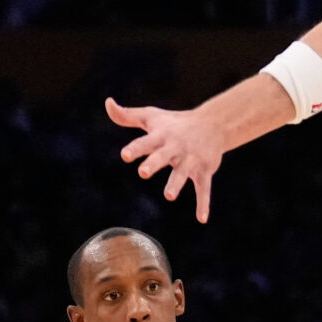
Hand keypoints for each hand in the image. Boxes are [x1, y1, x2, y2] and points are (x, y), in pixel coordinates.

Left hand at [110, 97, 233, 223]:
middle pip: (163, 156)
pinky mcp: (204, 171)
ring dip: (176, 183)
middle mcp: (176, 147)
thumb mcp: (151, 116)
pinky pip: (204, 189)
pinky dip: (204, 204)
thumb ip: (127, 115)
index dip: (136, 149)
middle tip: (143, 172)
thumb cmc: (175, 122)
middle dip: (154, 163)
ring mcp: (191, 160)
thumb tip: (108, 102)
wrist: (214, 125)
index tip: (125, 155)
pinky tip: (201, 219)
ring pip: (183, 173)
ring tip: (169, 196)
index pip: (146, 142)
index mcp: (161, 136)